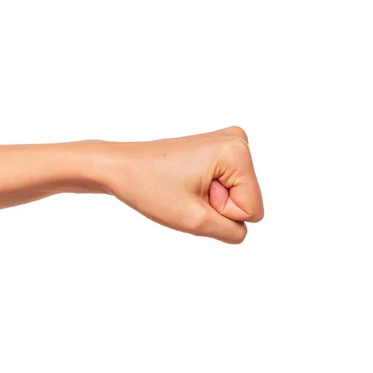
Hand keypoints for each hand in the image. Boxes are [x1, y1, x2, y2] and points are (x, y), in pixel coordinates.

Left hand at [105, 126, 263, 243]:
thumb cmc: (150, 187)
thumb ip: (232, 232)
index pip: (252, 211)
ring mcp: (228, 143)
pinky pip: (227, 187)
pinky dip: (207, 192)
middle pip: (247, 201)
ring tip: (185, 187)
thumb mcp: (195, 221)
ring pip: (237, 196)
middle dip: (216, 206)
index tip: (193, 196)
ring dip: (211, 201)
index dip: (221, 214)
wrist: (120, 167)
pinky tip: (187, 182)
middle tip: (187, 193)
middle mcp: (238, 141)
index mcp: (237, 151)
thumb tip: (243, 229)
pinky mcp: (218, 150)